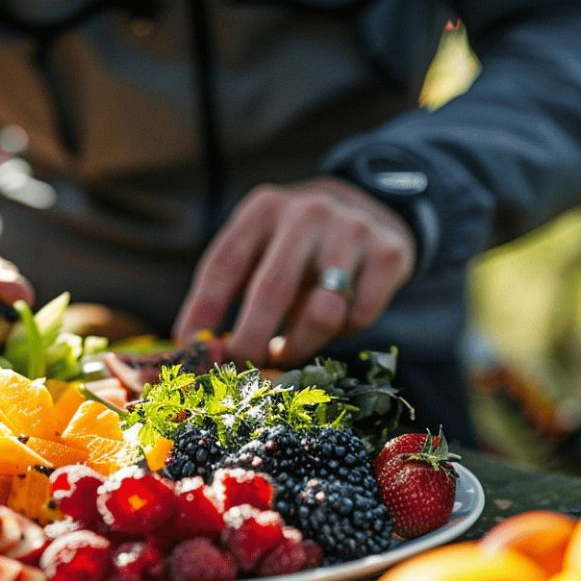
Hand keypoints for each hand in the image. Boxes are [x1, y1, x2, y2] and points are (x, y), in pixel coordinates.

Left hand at [173, 178, 415, 366]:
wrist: (368, 208)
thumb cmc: (294, 245)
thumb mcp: (258, 248)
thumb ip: (227, 291)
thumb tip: (196, 349)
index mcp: (263, 209)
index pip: (224, 265)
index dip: (203, 312)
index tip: (192, 350)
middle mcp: (307, 213)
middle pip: (272, 292)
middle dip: (251, 343)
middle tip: (242, 372)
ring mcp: (352, 230)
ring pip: (321, 313)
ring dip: (299, 346)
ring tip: (287, 351)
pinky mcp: (388, 253)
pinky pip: (359, 317)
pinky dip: (342, 334)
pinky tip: (334, 323)